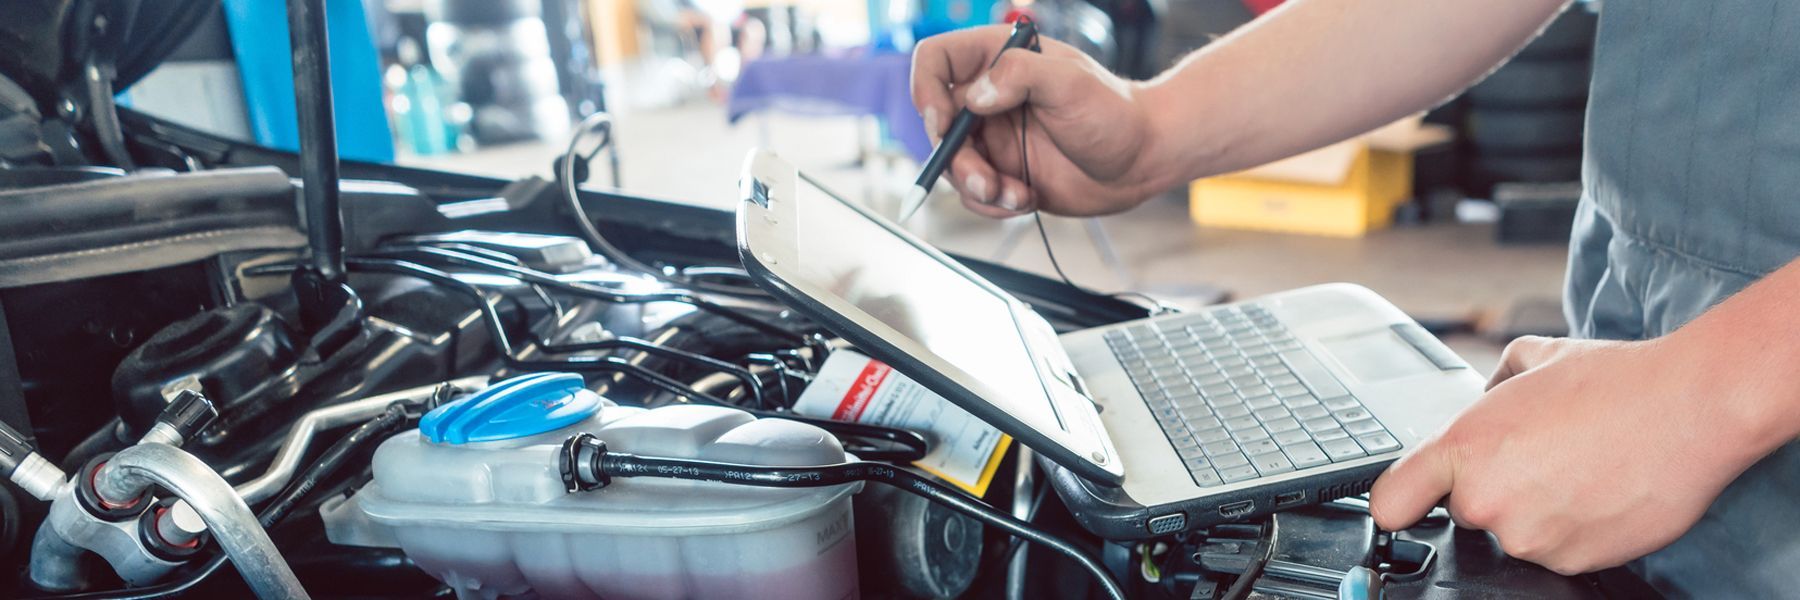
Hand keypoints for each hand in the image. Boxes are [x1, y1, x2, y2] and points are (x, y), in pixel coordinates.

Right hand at [910, 26, 1168, 217]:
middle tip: (985, 180)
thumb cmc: (1114, 112)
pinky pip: (973, 194)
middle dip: (954, 159)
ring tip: (1013, 194)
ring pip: (952, 165)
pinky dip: (992, 204)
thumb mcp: (1070, 83)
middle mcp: (988, 97)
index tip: (943, 123)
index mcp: (997, 59)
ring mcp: (993, 137)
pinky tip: (1024, 199)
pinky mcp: (1003, 172)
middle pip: (937, 124)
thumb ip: (1020, 76)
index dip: (926, 90)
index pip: (935, 61)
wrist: (1141, 160)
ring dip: (976, 187)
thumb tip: (975, 96)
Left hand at [1368, 334, 1772, 574]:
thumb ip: (1488, 385)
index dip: (1399, 502)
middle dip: (1491, 489)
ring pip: (1514, 532)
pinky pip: (1556, 550)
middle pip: (1464, 513)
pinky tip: (1599, 490)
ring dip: (1536, 509)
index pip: (1390, 503)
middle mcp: (1489, 500)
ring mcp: (1531, 537)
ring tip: (1579, 467)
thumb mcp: (1530, 359)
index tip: (1407, 501)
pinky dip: (1573, 528)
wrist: (1694, 408)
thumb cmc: (1617, 381)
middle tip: (1538, 456)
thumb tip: (1479, 401)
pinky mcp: (1573, 560)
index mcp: (1465, 449)